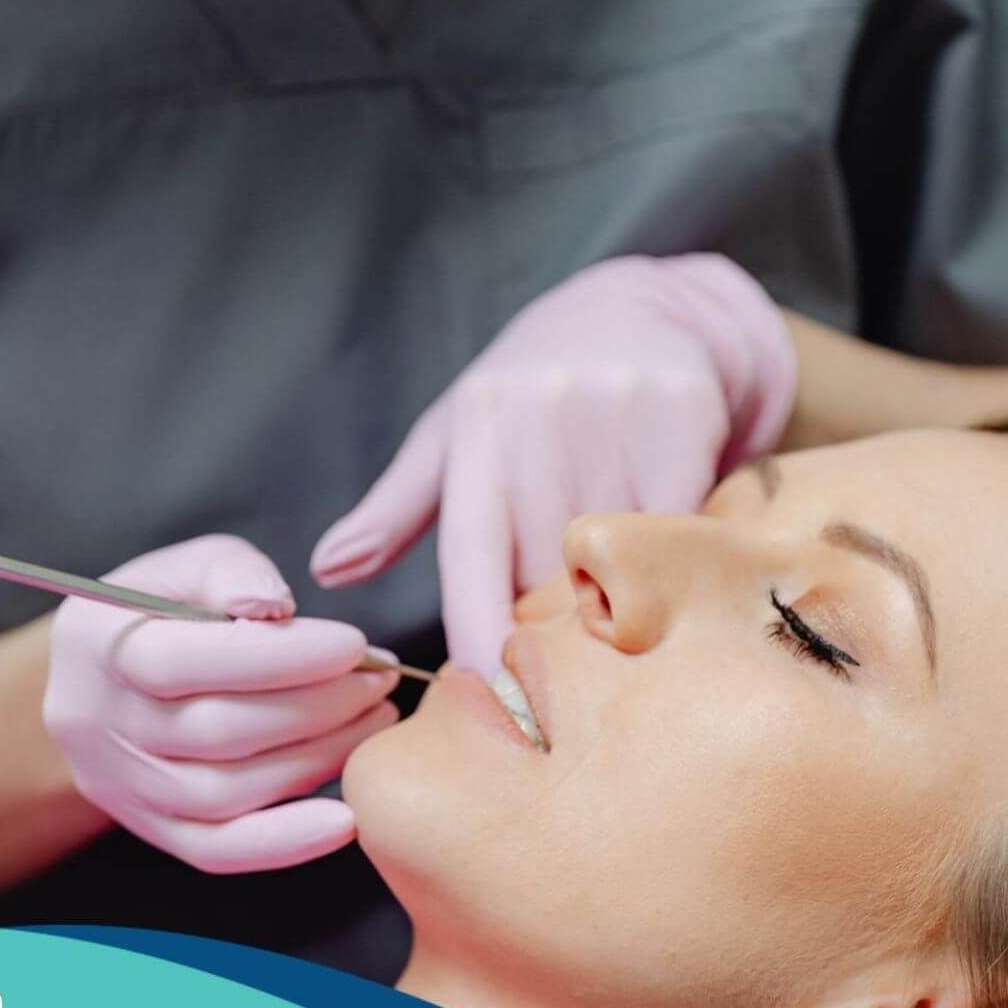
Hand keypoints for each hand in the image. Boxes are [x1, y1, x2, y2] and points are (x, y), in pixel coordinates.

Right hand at [42, 535, 398, 872]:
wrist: (106, 681)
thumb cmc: (164, 611)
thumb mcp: (188, 567)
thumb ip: (231, 573)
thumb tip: (274, 606)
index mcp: (96, 644)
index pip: (185, 662)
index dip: (280, 658)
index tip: (354, 646)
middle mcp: (97, 724)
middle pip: (217, 733)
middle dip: (317, 707)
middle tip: (380, 681)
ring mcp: (123, 786)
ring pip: (226, 794)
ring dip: (317, 760)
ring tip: (374, 722)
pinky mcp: (154, 830)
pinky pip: (218, 851)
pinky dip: (285, 843)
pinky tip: (347, 820)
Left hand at [310, 254, 795, 674]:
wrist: (639, 311)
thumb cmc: (528, 394)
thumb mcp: (454, 436)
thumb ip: (395, 511)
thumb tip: (327, 569)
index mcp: (475, 432)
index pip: (473, 556)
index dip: (481, 632)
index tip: (491, 697)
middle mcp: (537, 418)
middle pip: (548, 570)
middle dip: (551, 627)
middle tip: (560, 671)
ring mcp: (611, 414)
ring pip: (618, 553)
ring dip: (613, 598)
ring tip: (612, 611)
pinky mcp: (679, 414)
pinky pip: (678, 526)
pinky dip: (671, 561)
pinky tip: (666, 569)